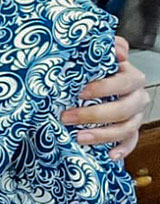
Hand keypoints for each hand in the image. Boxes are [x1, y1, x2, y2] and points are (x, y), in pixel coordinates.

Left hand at [61, 37, 149, 159]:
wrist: (99, 82)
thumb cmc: (97, 69)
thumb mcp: (100, 55)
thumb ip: (109, 48)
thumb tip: (120, 50)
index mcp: (131, 77)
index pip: (123, 83)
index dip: (103, 88)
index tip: (79, 92)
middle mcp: (137, 97)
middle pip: (123, 109)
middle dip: (94, 115)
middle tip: (67, 117)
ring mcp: (136, 115)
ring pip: (126, 128)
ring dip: (102, 135)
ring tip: (79, 137)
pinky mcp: (131, 130)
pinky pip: (131, 142)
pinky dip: (122, 150)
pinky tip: (109, 155)